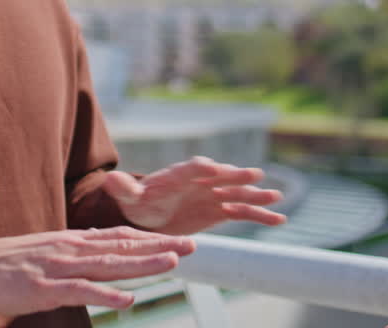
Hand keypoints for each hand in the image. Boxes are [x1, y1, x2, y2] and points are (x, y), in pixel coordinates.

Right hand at [0, 226, 194, 318]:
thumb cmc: (10, 263)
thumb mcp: (48, 248)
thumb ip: (76, 247)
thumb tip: (101, 241)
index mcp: (74, 240)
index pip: (120, 236)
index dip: (152, 238)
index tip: (180, 239)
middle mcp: (71, 249)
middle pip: (123, 247)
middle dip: (159, 246)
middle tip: (192, 245)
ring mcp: (59, 267)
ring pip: (109, 265)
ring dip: (142, 264)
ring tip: (172, 263)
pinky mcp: (45, 288)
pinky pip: (81, 292)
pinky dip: (105, 295)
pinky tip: (127, 299)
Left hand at [103, 156, 286, 234]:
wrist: (152, 212)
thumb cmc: (140, 202)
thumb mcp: (129, 196)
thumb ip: (122, 188)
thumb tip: (109, 179)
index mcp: (178, 175)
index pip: (190, 168)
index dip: (200, 168)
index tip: (211, 167)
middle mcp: (200, 181)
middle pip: (221, 176)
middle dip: (236, 176)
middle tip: (254, 174)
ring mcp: (213, 194)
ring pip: (237, 194)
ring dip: (256, 195)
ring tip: (276, 197)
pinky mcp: (220, 209)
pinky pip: (243, 211)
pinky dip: (260, 215)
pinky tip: (279, 219)